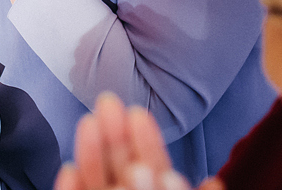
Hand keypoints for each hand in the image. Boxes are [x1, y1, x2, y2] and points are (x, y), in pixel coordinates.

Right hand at [55, 93, 219, 189]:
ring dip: (91, 155)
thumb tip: (213, 181)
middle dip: (115, 137)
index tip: (136, 112)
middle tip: (108, 100)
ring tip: (88, 123)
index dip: (146, 142)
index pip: (153, 167)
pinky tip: (68, 170)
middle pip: (123, 169)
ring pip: (99, 183)